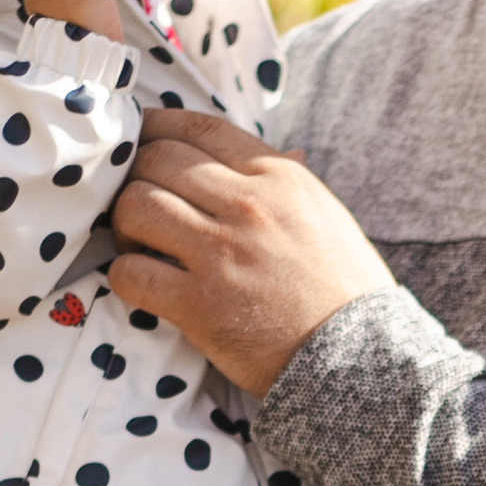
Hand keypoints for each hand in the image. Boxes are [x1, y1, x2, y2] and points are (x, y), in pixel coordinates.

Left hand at [110, 103, 395, 397]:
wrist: (361, 358)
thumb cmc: (345, 288)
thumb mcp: (327, 217)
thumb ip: (292, 182)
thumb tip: (287, 151)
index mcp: (279, 178)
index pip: (199, 128)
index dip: (157, 128)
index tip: (142, 144)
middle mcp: (247, 206)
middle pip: (157, 160)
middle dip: (135, 176)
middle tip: (140, 203)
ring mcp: (221, 254)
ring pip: (135, 206)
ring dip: (124, 223)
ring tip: (137, 242)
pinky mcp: (199, 305)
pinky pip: (130, 273)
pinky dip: (124, 275)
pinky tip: (141, 281)